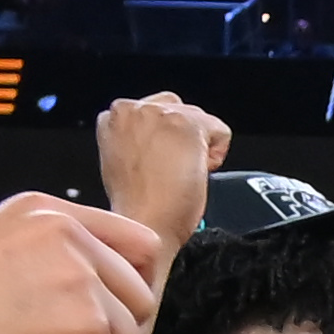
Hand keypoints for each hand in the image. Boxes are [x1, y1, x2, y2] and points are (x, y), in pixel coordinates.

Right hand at [0, 192, 166, 333]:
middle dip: (109, 332)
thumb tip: (101, 289)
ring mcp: (83, 283)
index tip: (106, 310)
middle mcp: (72, 239)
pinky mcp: (86, 330)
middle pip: (141, 298)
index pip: (139, 244)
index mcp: (50, 214)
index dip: (128, 285)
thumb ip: (52, 256)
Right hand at [91, 87, 234, 236]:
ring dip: (196, 145)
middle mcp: (134, 108)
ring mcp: (161, 114)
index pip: (152, 112)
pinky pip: (220, 130)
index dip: (160, 140)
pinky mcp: (188, 125)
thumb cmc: (133, 206)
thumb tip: (155, 138)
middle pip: (177, 110)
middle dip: (180, 138)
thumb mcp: (121, 160)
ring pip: (198, 118)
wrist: (143, 225)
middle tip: (169, 172)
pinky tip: (195, 174)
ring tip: (178, 174)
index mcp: (112, 117)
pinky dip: (217, 154)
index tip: (157, 162)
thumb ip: (134, 138)